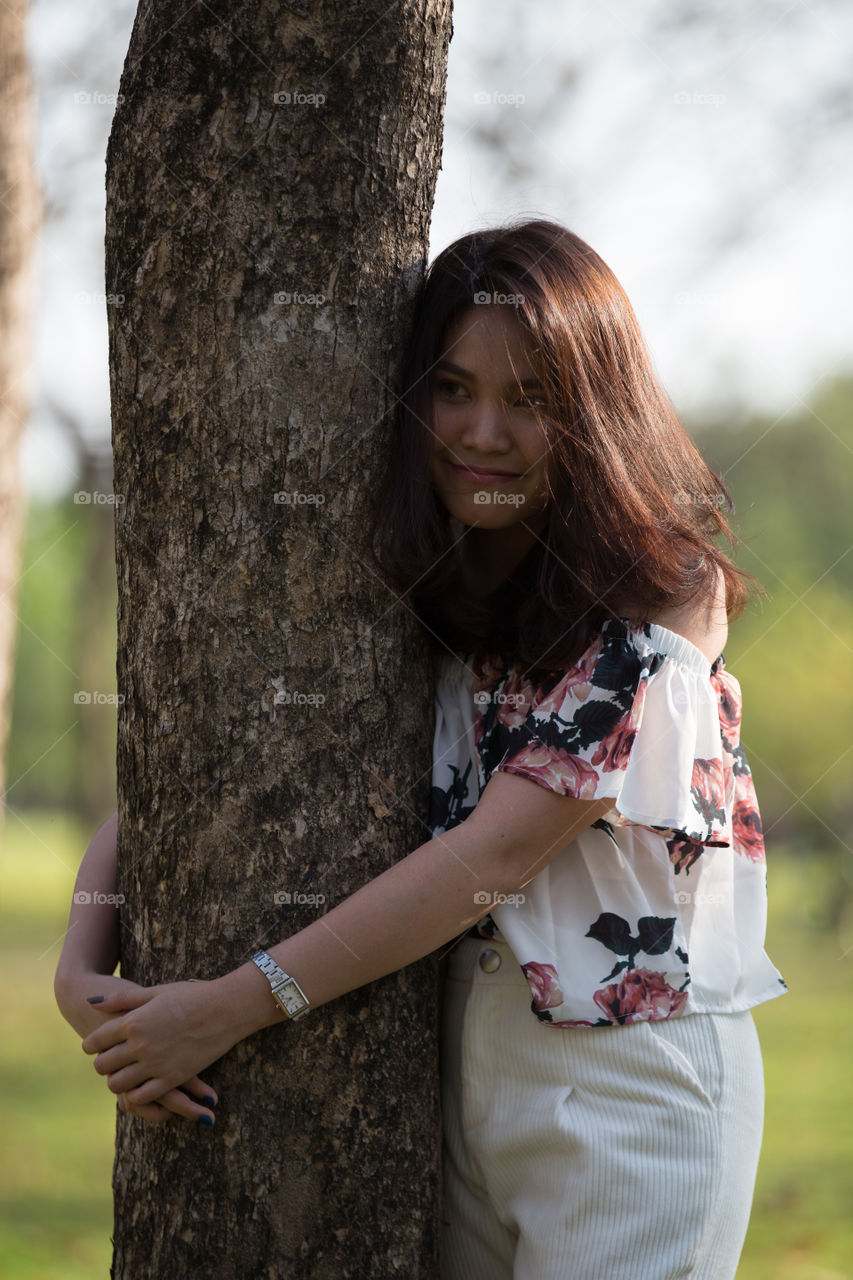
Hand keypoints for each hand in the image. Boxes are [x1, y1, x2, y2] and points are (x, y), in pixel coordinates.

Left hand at [56, 971, 218, 1124]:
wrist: (226, 1008)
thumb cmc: (191, 995)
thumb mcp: (155, 991)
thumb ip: (122, 999)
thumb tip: (91, 1001)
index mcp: (134, 1021)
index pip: (96, 1040)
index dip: (90, 1045)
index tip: (92, 1046)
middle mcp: (140, 1045)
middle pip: (103, 1065)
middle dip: (101, 1063)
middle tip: (108, 1059)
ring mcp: (156, 1064)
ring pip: (117, 1084)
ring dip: (116, 1080)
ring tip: (123, 1073)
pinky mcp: (172, 1078)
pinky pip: (142, 1096)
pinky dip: (135, 1094)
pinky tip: (140, 1084)